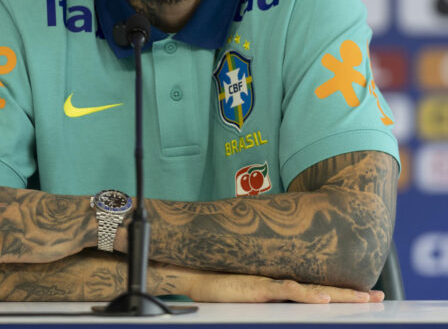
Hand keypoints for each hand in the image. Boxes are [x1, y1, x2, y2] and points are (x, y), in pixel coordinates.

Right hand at [178, 266, 384, 302]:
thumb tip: (287, 292)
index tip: (367, 292)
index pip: (318, 285)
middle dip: (352, 293)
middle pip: (323, 286)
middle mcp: (281, 278)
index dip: (343, 289)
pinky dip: (307, 295)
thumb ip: (271, 289)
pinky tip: (324, 300)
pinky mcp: (259, 288)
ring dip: (339, 294)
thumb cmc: (220, 282)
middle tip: (378, 296)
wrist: (196, 274)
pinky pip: (287, 291)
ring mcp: (271, 282)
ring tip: (364, 299)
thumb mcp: (251, 288)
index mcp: (281, 280)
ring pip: (312, 288)